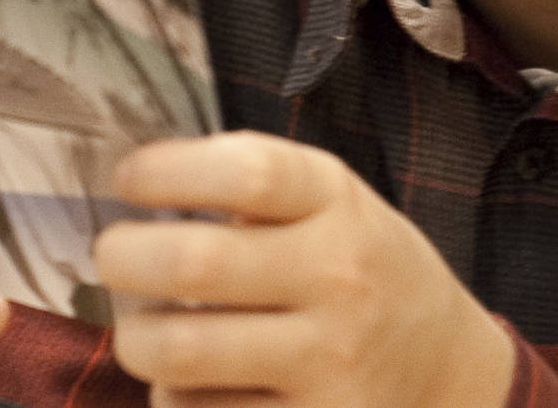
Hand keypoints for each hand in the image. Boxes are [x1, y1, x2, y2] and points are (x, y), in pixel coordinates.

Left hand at [95, 131, 513, 406]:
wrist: (444, 369)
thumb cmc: (359, 272)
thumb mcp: (331, 204)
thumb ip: (250, 185)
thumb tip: (134, 178)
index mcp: (339, 205)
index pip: (248, 174)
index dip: (168, 171)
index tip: (128, 178)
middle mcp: (341, 280)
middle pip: (195, 264)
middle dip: (123, 257)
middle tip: (113, 256)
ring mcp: (330, 363)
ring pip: (180, 353)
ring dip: (139, 339)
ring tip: (145, 328)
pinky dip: (175, 398)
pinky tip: (192, 381)